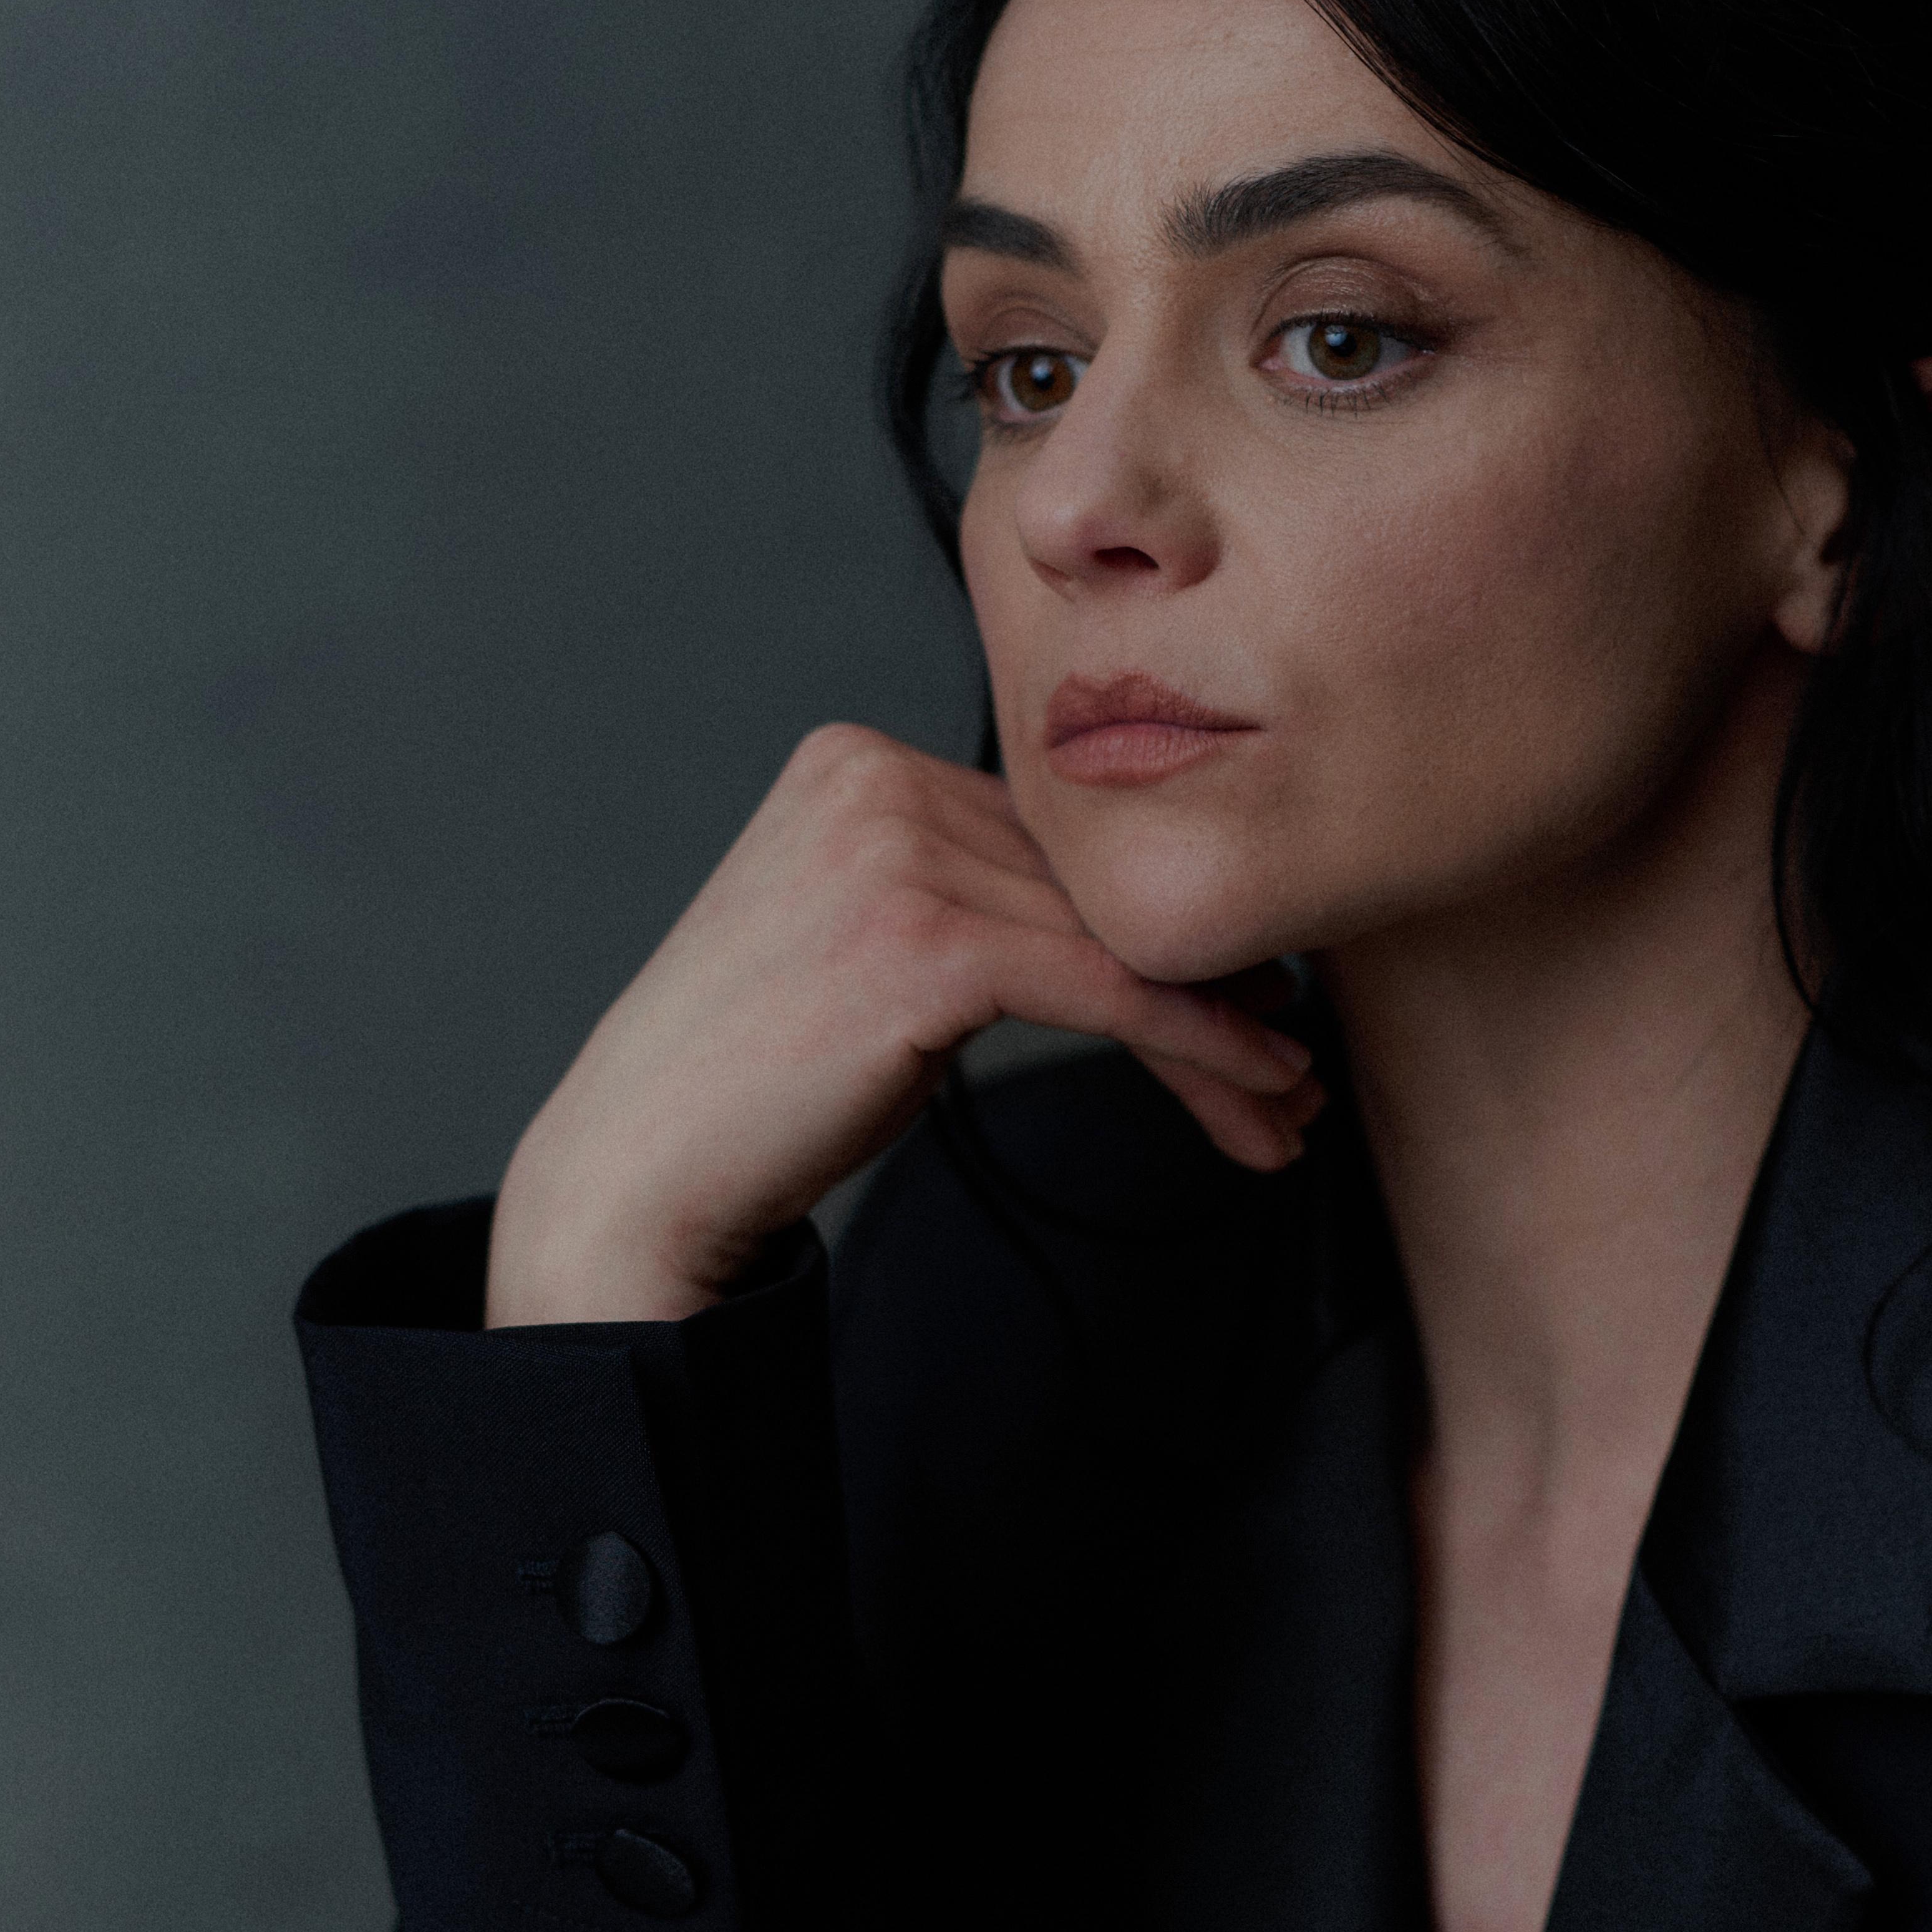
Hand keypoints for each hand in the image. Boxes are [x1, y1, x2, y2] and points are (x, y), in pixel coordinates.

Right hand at [484, 724, 1322, 1324]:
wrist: (644, 1170)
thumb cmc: (759, 1081)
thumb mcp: (864, 937)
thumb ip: (968, 887)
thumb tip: (1126, 910)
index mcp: (856, 760)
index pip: (1055, 838)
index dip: (1156, 925)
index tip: (1247, 997)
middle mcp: (875, 782)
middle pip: (1093, 886)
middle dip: (1205, 984)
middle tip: (1287, 1069)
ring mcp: (895, 856)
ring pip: (1118, 943)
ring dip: (1221, 1036)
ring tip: (1284, 1104)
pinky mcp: (925, 943)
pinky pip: (1111, 989)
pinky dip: (1200, 1043)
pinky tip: (1260, 1088)